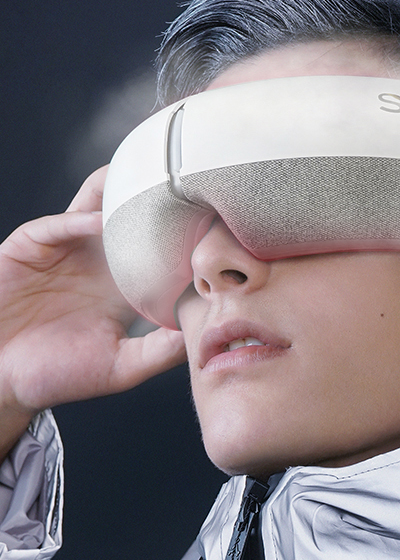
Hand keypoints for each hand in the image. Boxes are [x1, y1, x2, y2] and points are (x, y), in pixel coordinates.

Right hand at [0, 168, 186, 457]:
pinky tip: (103, 219)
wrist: (2, 379)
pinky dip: (80, 219)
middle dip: (157, 202)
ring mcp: (63, 249)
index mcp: (121, 288)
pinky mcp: (31, 246)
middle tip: (192, 187)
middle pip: (131, 219)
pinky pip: (58, 224)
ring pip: (96, 207)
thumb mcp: (120, 367)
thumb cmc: (57, 377)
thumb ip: (160, 351)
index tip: (217, 230)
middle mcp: (95, 262)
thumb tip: (203, 336)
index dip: (183, 241)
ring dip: (120, 192)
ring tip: (150, 180)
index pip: (158, 255)